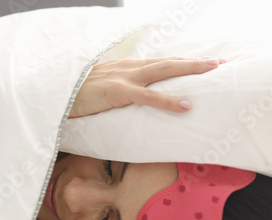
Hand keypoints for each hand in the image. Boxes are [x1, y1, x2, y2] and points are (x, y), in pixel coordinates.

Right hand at [69, 56, 224, 117]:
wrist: (53, 95)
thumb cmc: (74, 95)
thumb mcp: (99, 88)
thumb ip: (116, 89)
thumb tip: (130, 99)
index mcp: (123, 68)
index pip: (157, 63)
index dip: (180, 63)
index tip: (200, 64)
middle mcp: (126, 68)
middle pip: (167, 62)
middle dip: (194, 62)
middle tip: (218, 63)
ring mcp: (122, 78)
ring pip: (163, 70)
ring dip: (190, 69)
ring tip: (213, 70)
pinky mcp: (116, 92)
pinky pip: (148, 97)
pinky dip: (168, 101)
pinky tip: (186, 105)